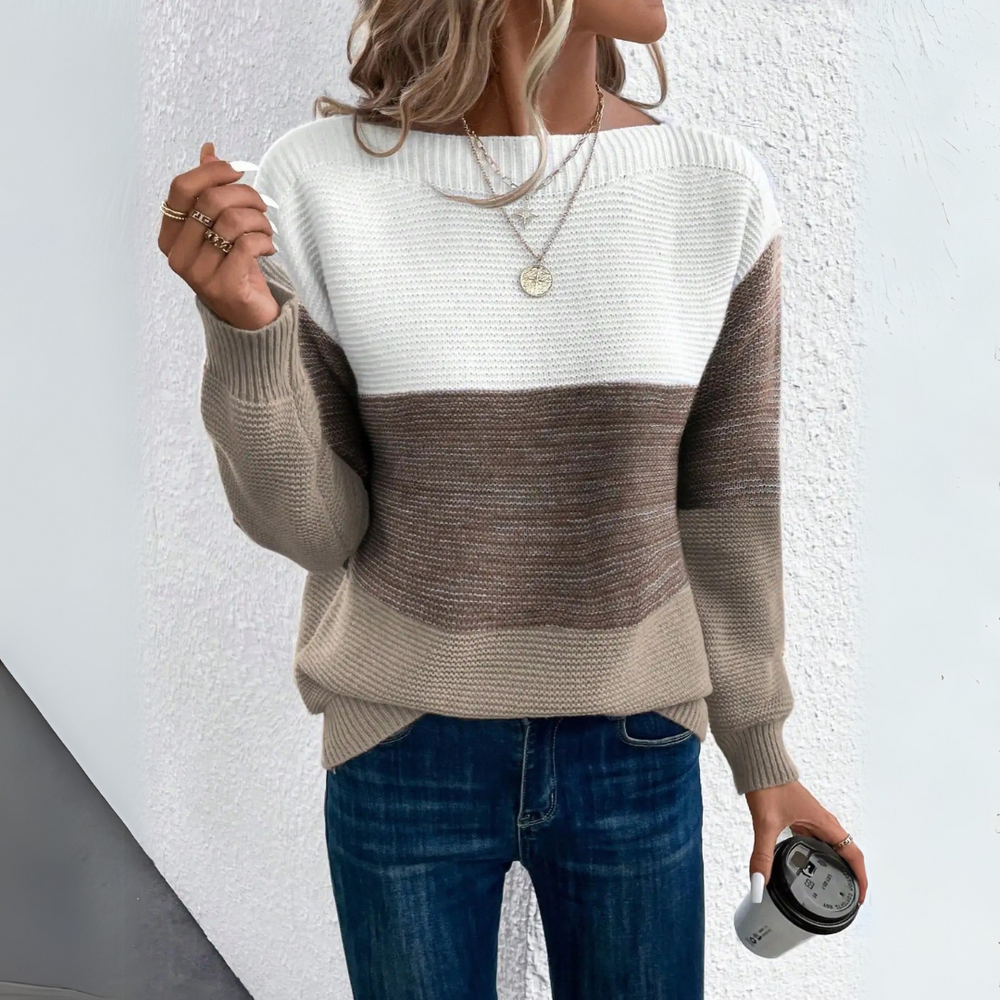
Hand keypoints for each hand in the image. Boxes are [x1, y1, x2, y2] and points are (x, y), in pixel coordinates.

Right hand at [158, 141, 279, 329]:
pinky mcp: (223, 287)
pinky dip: (265, 240)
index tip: (242, 170)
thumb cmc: (234, 267)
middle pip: (211, 201)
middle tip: (264, 205)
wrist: (248, 318)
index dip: (214, 172)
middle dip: (246, 195)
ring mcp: (198, 274)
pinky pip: (246, 245)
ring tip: (267, 230)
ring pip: (232, 221)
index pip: (182, 188)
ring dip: (259, 220)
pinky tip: (269, 247)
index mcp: (169, 235)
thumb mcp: (218, 228)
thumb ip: (209, 190)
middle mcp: (177, 255)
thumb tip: (209, 150)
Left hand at [745, 780, 867, 905]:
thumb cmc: (769, 785)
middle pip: (846, 852)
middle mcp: (823, 822)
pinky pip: (816, 839)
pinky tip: (807, 862)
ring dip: (836, 864)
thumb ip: (762, 855)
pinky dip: (818, 853)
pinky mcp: (801, 817)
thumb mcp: (766, 824)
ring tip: (832, 885)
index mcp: (825, 824)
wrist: (760, 765)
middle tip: (847, 897)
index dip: (861, 877)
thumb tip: (759, 882)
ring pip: (831, 846)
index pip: (853, 855)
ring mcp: (812, 819)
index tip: (860, 897)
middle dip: (851, 875)